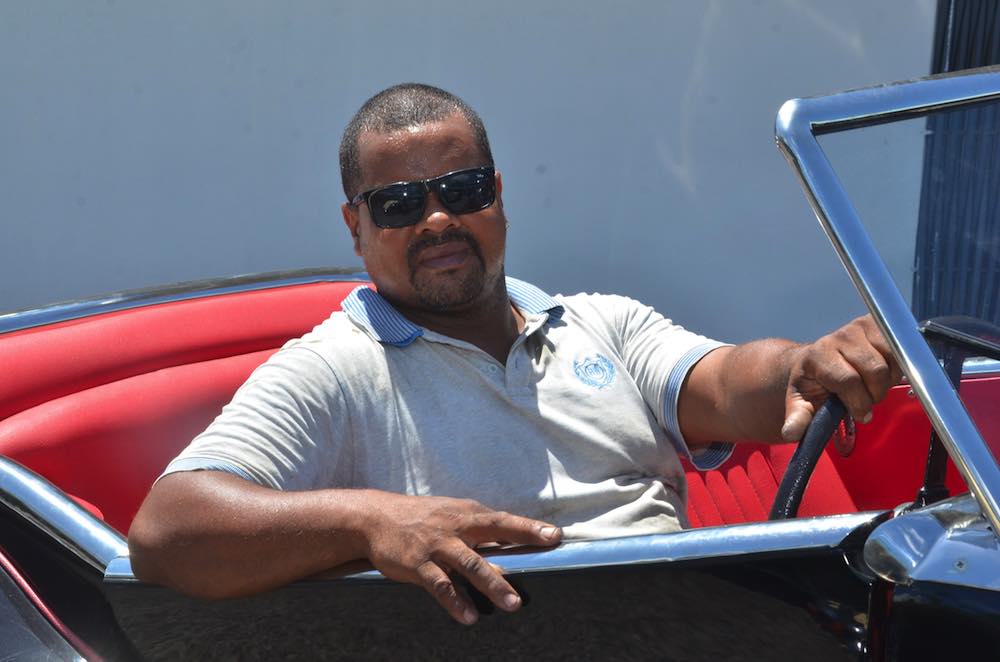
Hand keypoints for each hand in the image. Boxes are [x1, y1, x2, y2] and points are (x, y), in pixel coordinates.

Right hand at [362, 494, 560, 624]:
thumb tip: (511, 547)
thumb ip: (479, 531)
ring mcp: (437, 545)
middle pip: (492, 537)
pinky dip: (455, 601)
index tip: (554, 536)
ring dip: (492, 584)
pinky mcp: (418, 564)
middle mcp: (455, 527)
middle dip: (520, 550)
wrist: (376, 517)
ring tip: (511, 605)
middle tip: (543, 567)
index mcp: (467, 514)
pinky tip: (468, 616)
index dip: (529, 528)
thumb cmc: (422, 518)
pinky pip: (440, 584)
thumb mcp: (452, 515)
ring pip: (469, 564)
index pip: (504, 520)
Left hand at [781, 315, 901, 451]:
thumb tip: (791, 434)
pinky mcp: (876, 323)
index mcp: (819, 355)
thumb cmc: (814, 383)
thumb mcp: (801, 402)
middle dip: (875, 393)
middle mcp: (839, 337)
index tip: (861, 414)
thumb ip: (798, 417)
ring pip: (893, 359)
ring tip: (872, 385)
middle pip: (875, 371)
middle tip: (866, 398)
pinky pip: (901, 347)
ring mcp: (859, 327)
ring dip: (888, 380)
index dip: (859, 402)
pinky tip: (883, 371)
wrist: (820, 358)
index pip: (849, 380)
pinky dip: (897, 365)